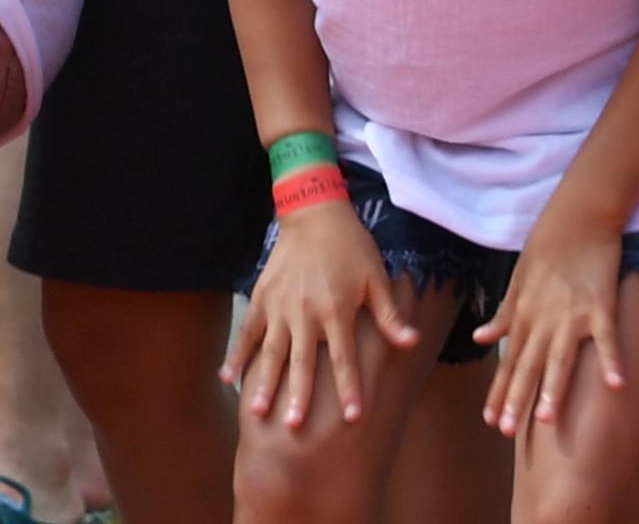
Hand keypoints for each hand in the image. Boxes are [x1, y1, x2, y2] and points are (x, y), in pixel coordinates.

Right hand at [224, 199, 416, 428]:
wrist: (313, 212)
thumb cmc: (350, 246)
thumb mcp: (376, 277)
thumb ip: (389, 314)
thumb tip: (412, 342)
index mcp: (336, 309)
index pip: (344, 358)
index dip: (349, 389)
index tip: (352, 418)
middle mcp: (305, 312)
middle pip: (303, 361)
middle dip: (299, 395)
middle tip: (293, 426)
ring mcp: (279, 306)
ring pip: (271, 351)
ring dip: (265, 382)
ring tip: (258, 411)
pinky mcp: (262, 298)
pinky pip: (247, 332)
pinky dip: (236, 355)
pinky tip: (227, 379)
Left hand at [474, 203, 624, 436]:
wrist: (577, 215)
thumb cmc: (546, 248)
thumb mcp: (517, 282)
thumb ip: (503, 314)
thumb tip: (481, 338)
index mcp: (523, 315)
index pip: (508, 361)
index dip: (500, 391)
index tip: (490, 421)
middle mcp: (543, 319)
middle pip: (529, 365)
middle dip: (517, 398)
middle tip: (507, 430)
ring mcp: (572, 313)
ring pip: (560, 357)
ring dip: (553, 388)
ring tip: (546, 420)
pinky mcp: (601, 305)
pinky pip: (607, 338)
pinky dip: (612, 360)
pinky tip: (616, 386)